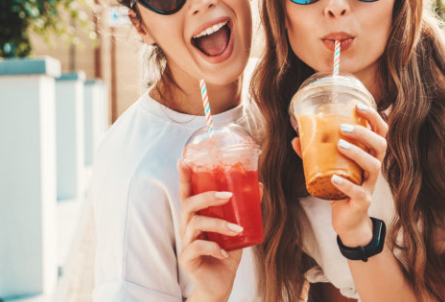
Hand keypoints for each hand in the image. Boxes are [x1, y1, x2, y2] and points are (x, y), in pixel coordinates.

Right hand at [177, 161, 242, 301]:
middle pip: (188, 204)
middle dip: (207, 196)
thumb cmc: (226, 252)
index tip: (184, 160)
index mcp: (197, 216)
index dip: (184, 177)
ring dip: (219, 224)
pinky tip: (225, 253)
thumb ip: (246, 209)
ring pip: (195, 224)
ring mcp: (185, 242)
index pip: (187, 193)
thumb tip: (260, 186)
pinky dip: (214, 247)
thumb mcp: (238, 228)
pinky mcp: (187, 259)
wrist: (220, 284)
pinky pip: (197, 247)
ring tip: (237, 229)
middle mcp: (187, 226)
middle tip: (228, 195)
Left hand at [292, 104, 387, 246]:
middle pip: (380, 145)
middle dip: (364, 133)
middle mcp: (374, 168)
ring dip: (357, 153)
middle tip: (344, 127)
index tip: (358, 105)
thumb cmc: (342, 188)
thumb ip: (315, 153)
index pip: (380, 131)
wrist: (349, 220)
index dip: (373, 117)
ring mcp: (370, 185)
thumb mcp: (330, 167)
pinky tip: (334, 179)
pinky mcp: (362, 201)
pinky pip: (359, 192)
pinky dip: (346, 185)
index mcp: (369, 155)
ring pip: (373, 166)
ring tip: (340, 145)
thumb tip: (295, 137)